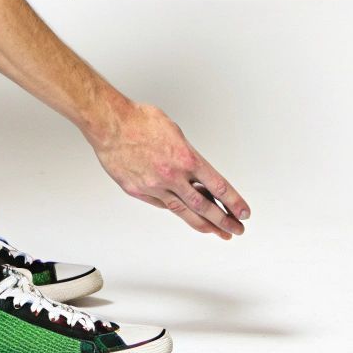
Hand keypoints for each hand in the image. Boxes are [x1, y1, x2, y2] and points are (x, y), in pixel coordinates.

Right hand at [85, 97, 250, 239]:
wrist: (109, 124)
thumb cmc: (138, 121)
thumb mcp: (174, 131)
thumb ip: (186, 153)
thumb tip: (194, 168)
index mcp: (186, 158)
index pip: (218, 187)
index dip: (233, 202)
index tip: (243, 212)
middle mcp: (173, 176)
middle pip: (204, 206)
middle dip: (224, 220)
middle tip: (236, 229)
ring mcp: (154, 186)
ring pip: (183, 211)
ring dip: (203, 223)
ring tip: (216, 232)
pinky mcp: (138, 191)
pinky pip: (160, 204)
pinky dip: (174, 209)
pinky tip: (184, 215)